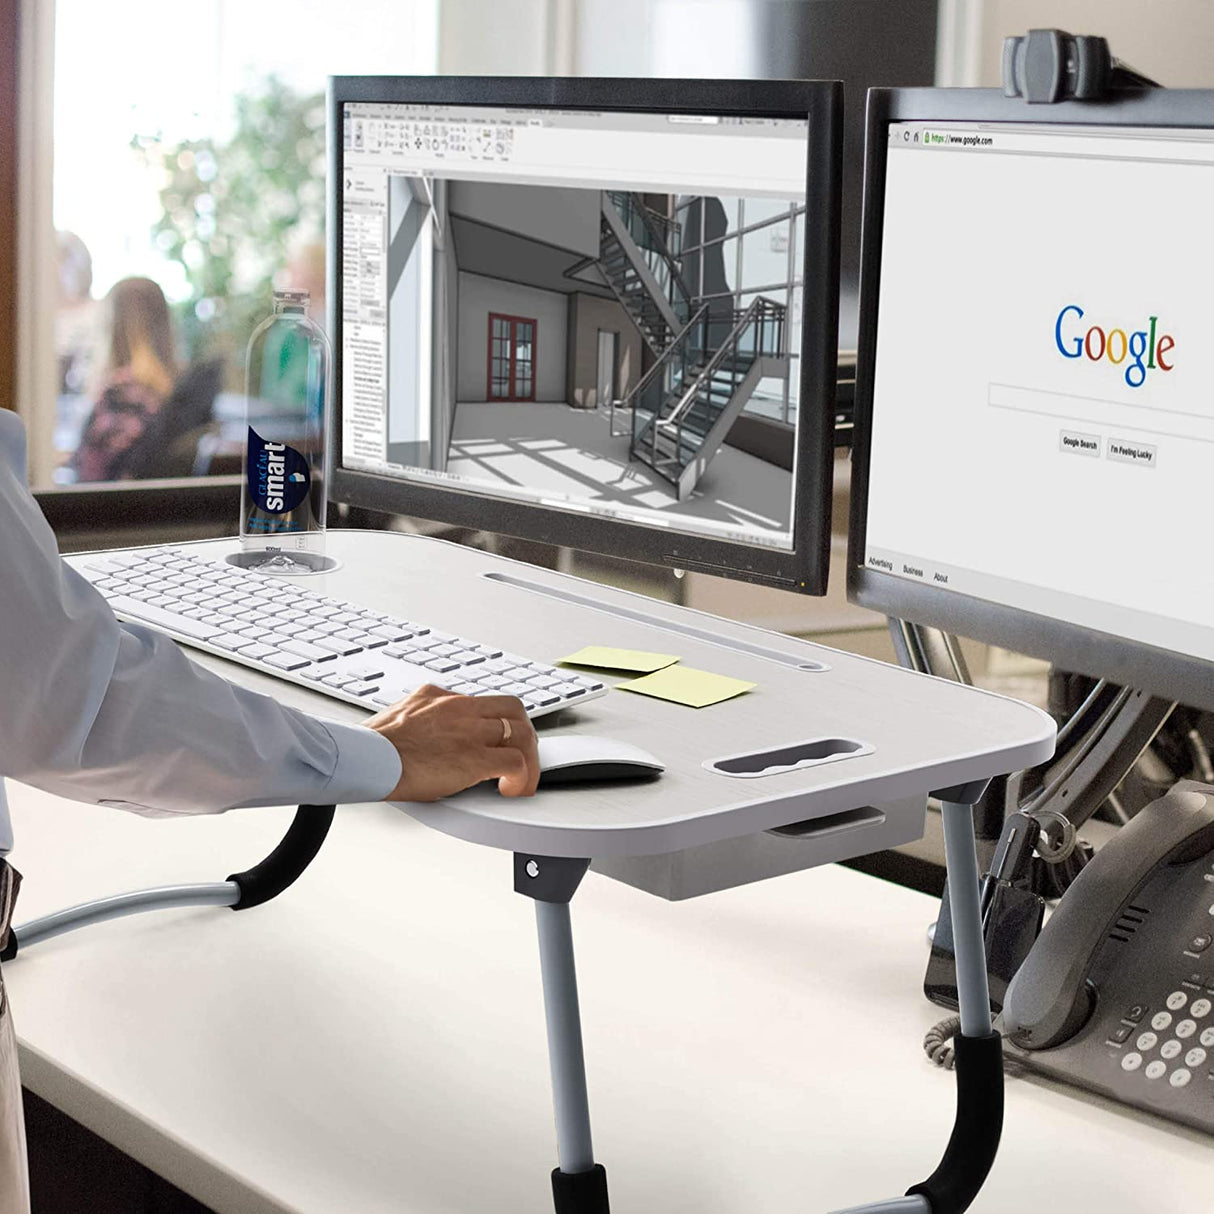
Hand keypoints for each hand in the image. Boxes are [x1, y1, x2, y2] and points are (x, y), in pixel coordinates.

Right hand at [366, 684, 539, 801]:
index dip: (497, 723)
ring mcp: (469, 731)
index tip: (498, 740)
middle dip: (522, 734)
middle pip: (512, 709)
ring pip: (521, 732)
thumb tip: (423, 729)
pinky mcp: (473, 758)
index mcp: (440, 698)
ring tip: (522, 779)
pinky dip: (522, 778)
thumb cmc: (372, 746)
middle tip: (520, 756)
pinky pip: (515, 763)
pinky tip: (512, 790)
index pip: (483, 702)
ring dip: (528, 758)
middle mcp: (459, 708)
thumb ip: (420, 717)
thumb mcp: (399, 716)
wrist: (363, 757)